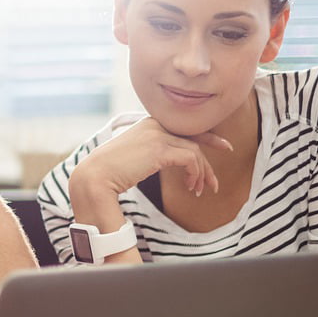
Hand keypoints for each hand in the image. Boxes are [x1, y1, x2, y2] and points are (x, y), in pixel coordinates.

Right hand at [70, 116, 231, 201]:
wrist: (93, 177)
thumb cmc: (108, 173)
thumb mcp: (133, 158)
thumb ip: (150, 153)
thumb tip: (165, 161)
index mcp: (148, 124)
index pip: (185, 128)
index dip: (208, 137)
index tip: (224, 147)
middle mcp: (154, 125)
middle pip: (194, 140)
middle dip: (209, 163)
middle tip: (214, 184)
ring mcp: (157, 135)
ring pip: (195, 151)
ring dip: (201, 174)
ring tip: (198, 191)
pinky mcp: (159, 148)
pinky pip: (191, 159)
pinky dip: (195, 174)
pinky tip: (190, 187)